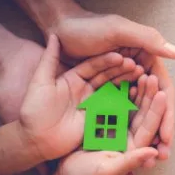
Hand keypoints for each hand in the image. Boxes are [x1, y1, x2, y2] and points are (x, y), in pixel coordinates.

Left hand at [19, 34, 143, 161]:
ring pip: (111, 90)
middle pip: (106, 76)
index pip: (93, 66)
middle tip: (135, 65)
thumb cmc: (34, 110)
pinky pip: (112, 107)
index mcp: (73, 78)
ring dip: (124, 82)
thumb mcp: (40, 82)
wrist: (36, 139)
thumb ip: (49, 59)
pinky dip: (123, 100)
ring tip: (139, 76)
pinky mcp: (96, 117)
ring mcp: (92, 103)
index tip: (120, 56)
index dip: (106, 61)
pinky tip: (134, 93)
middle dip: (120, 70)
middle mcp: (85, 89)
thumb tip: (54, 35)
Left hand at [46, 10, 174, 159]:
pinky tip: (129, 147)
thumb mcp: (118, 30)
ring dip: (147, 136)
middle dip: (160, 132)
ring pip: (139, 114)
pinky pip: (120, 113)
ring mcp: (122, 85)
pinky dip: (126, 129)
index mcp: (146, 60)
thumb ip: (149, 40)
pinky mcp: (106, 92)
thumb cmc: (88, 27)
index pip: (163, 91)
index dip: (168, 115)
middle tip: (163, 155)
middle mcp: (137, 75)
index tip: (167, 137)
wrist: (60, 30)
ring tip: (150, 159)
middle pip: (154, 107)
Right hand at [56, 75, 166, 174]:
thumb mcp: (108, 170)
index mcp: (134, 147)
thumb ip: (130, 162)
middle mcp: (129, 135)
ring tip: (141, 72)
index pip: (149, 127)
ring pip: (131, 105)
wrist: (66, 174)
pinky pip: (115, 103)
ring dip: (137, 90)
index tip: (161, 94)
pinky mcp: (105, 120)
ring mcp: (118, 126)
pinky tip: (124, 77)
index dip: (156, 111)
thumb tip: (153, 153)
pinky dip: (120, 90)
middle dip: (148, 95)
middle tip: (152, 77)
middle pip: (142, 113)